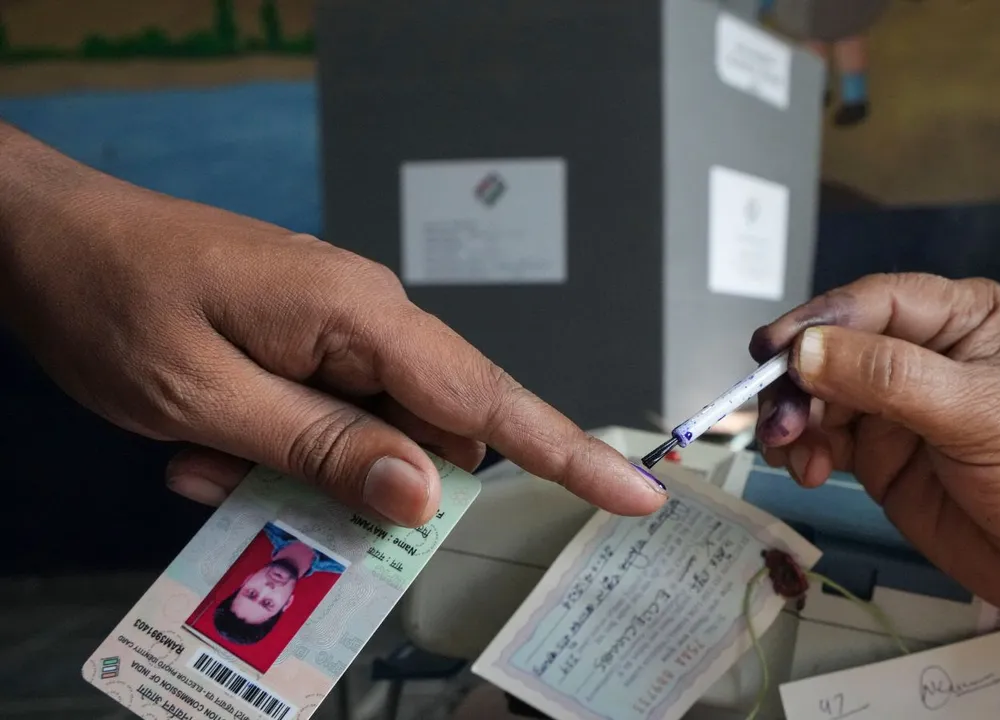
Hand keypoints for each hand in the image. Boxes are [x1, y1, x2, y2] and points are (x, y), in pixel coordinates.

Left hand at [0, 125, 665, 525]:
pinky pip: (333, 418)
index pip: (489, 399)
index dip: (567, 455)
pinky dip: (284, 449)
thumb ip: (324, 447)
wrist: (46, 235)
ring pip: (374, 436)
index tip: (635, 492)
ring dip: (307, 470)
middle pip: (431, 433)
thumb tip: (425, 493)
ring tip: (207, 456)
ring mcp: (341, 330)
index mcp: (360, 315)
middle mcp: (368, 317)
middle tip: (258, 486)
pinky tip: (210, 443)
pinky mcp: (312, 342)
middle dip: (367, 485)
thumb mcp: (206, 397)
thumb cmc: (114, 298)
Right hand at [750, 273, 999, 622]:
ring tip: (792, 454)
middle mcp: (922, 353)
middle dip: (798, 381)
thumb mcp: (982, 414)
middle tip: (779, 422)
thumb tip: (804, 351)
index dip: (817, 323)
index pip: (872, 303)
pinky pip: (825, 441)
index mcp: (960, 318)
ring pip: (820, 396)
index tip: (772, 353)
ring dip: (795, 420)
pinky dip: (804, 452)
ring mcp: (899, 407)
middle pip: (833, 349)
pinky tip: (809, 473)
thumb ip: (891, 379)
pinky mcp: (884, 456)